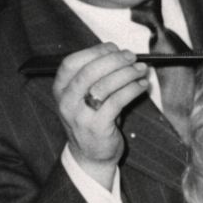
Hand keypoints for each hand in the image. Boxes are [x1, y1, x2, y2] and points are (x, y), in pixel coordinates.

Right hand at [54, 44, 148, 176]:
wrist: (90, 155)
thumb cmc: (91, 119)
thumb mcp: (84, 96)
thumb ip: (96, 75)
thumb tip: (120, 53)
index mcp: (60, 89)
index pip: (71, 62)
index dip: (94, 51)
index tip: (113, 47)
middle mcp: (66, 102)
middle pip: (89, 71)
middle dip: (114, 60)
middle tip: (131, 57)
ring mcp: (80, 116)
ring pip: (104, 86)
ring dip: (127, 73)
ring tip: (141, 69)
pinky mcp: (97, 127)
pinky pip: (117, 101)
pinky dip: (132, 90)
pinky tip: (141, 86)